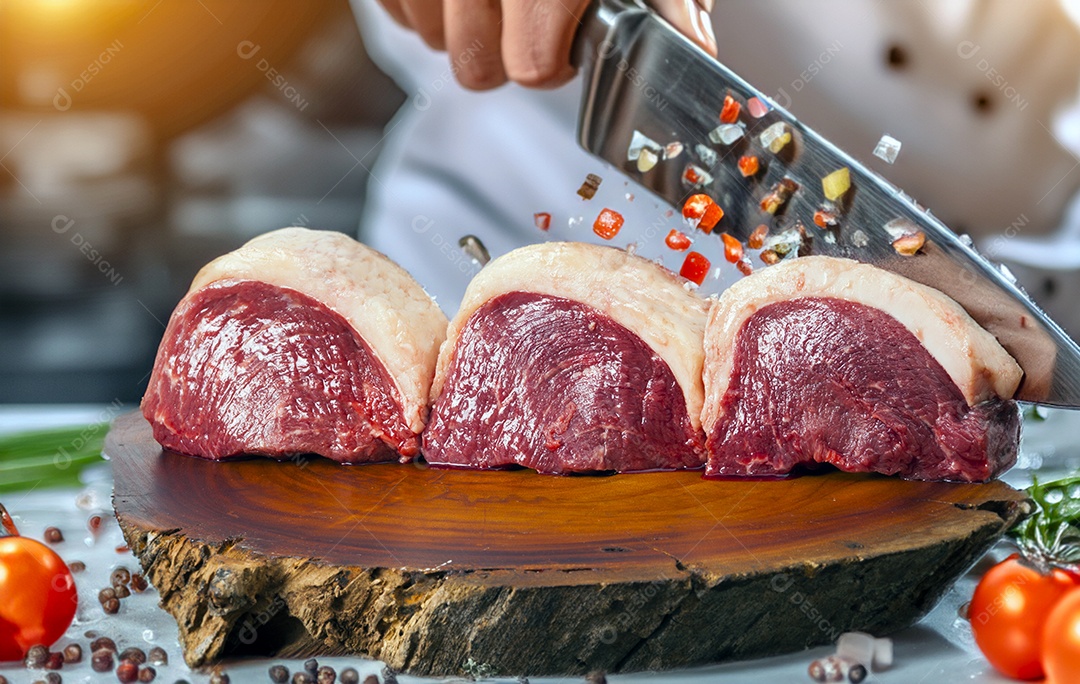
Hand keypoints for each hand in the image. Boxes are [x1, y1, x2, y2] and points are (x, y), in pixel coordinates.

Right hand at [376, 0, 716, 89]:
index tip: (562, 41)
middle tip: (526, 18)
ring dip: (461, 25)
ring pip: (433, 40)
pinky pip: (398, 9)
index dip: (551, 61)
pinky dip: (425, 2)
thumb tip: (692, 45)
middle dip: (503, 53)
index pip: (529, 66)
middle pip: (475, 67)